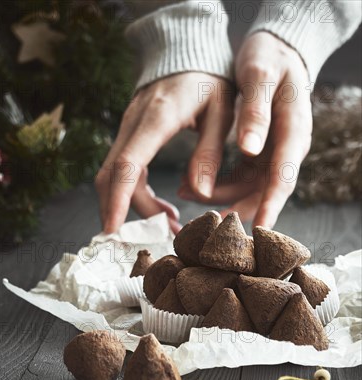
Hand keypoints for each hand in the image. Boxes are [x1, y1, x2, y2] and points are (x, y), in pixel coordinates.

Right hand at [95, 73, 233, 233]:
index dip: (118, 200)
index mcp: (157, 118)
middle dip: (124, 212)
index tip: (114, 230)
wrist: (187, 52)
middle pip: (112, 176)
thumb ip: (209, 151)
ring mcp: (128, 129)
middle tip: (158, 237)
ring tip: (169, 225)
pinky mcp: (130, 135)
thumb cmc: (209, 79)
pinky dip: (136, 196)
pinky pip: (123, 171)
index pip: (127, 165)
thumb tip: (199, 193)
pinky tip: (164, 209)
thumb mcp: (222, 111)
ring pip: (113, 176)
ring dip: (133, 207)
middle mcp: (134, 124)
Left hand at [179, 32, 312, 227]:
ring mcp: (271, 155)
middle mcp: (286, 150)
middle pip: (264, 192)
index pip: (283, 178)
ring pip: (246, 190)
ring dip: (217, 197)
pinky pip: (237, 180)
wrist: (275, 50)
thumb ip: (256, 112)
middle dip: (234, 210)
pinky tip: (189, 185)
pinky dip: (215, 186)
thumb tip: (249, 149)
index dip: (270, 206)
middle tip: (204, 224)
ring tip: (183, 192)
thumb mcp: (259, 76)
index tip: (257, 231)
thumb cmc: (269, 58)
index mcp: (293, 132)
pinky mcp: (257, 156)